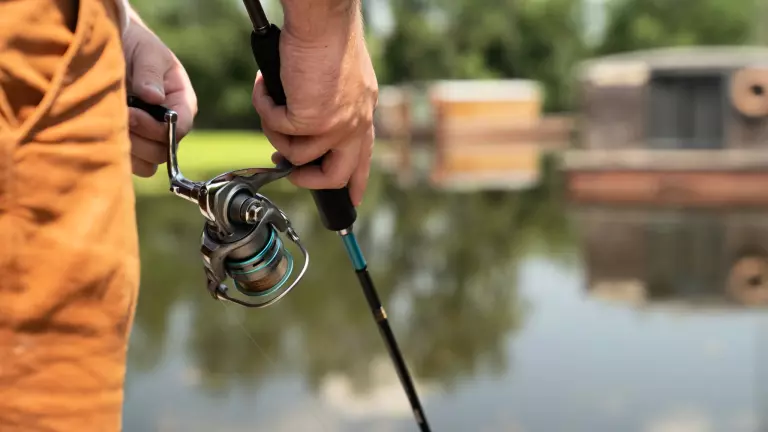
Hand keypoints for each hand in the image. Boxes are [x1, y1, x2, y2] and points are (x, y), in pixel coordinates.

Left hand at [122, 11, 196, 176]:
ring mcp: (150, 139)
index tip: (134, 113)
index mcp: (182, 102)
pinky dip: (115, 153)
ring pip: (147, 163)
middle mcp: (169, 126)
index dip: (159, 128)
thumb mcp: (147, 52)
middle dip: (140, 137)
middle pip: (163, 151)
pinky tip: (101, 130)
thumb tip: (154, 97)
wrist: (109, 46)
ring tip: (108, 122)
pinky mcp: (131, 146)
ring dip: (127, 147)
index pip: (180, 128)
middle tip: (118, 115)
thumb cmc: (134, 46)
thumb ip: (150, 74)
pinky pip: (129, 164)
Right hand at [251, 7, 377, 205]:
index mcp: (363, 112)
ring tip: (270, 102)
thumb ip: (331, 103)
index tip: (351, 200)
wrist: (323, 19)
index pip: (363, 157)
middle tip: (290, 172)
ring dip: (275, 132)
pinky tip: (266, 87)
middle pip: (337, 174)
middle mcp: (355, 122)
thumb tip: (303, 123)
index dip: (355, 182)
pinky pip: (276, 128)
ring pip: (296, 153)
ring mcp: (335, 125)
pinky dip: (264, 107)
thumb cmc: (327, 37)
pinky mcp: (311, 119)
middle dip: (310, 180)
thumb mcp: (339, 78)